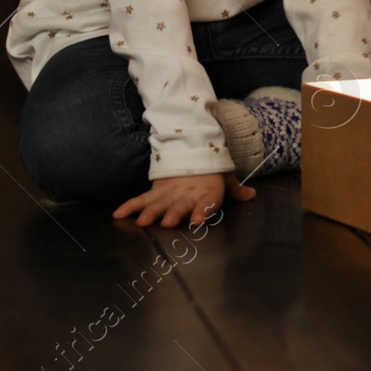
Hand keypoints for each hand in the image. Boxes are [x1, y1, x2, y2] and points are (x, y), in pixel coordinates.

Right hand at [112, 172, 255, 228]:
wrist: (192, 148)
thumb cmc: (212, 170)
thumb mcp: (226, 178)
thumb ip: (236, 190)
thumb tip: (252, 194)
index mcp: (207, 191)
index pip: (206, 202)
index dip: (202, 211)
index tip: (197, 221)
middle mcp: (187, 193)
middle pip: (180, 204)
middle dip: (174, 213)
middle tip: (168, 222)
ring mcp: (170, 192)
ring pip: (158, 203)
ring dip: (151, 212)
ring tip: (142, 222)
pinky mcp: (156, 191)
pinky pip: (141, 199)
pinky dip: (130, 206)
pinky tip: (118, 214)